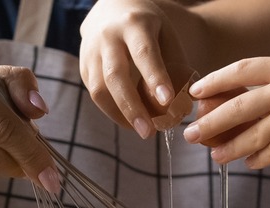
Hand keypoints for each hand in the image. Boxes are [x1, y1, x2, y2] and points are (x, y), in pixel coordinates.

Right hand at [79, 0, 190, 137]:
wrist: (111, 8)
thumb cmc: (148, 26)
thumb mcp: (166, 34)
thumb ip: (175, 64)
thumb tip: (185, 103)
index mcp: (134, 24)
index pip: (144, 53)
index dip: (155, 78)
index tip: (167, 101)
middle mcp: (108, 36)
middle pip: (115, 76)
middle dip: (132, 107)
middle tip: (149, 132)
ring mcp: (91, 52)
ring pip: (99, 90)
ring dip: (120, 115)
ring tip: (142, 130)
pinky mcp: (84, 67)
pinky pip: (95, 94)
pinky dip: (113, 112)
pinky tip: (131, 121)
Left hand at [183, 56, 269, 169]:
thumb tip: (238, 111)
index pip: (241, 70)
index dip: (214, 82)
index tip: (195, 93)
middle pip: (235, 106)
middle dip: (208, 122)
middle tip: (190, 133)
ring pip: (247, 135)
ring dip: (226, 148)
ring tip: (214, 155)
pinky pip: (265, 154)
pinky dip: (254, 160)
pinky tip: (248, 163)